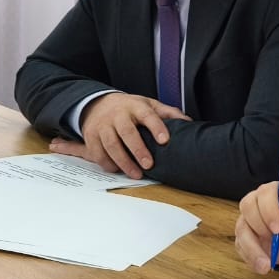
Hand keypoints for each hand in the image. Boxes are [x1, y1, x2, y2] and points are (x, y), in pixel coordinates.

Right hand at [49, 92, 188, 177]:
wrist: (97, 104)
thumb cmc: (128, 108)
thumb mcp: (147, 105)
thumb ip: (167, 113)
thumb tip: (187, 122)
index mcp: (135, 106)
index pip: (147, 115)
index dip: (157, 127)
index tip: (165, 140)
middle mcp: (117, 115)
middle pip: (127, 132)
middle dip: (138, 149)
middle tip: (149, 165)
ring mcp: (102, 126)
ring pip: (111, 145)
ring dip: (124, 162)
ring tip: (136, 174)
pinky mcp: (91, 137)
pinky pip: (99, 153)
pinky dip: (109, 164)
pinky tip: (118, 170)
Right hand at [234, 182, 278, 272]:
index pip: (265, 193)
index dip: (268, 210)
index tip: (278, 229)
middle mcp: (261, 202)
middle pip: (247, 207)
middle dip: (259, 227)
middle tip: (276, 243)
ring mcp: (251, 219)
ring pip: (241, 228)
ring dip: (252, 248)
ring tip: (266, 265)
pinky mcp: (247, 237)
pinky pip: (241, 245)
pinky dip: (249, 257)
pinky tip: (262, 266)